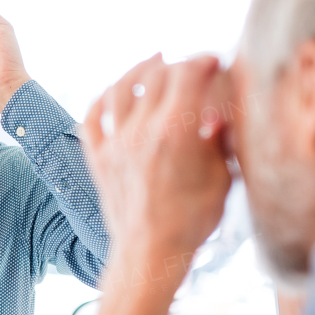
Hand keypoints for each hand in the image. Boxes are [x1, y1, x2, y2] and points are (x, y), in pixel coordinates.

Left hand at [81, 54, 231, 283]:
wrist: (150, 253)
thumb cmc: (192, 221)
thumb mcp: (222, 178)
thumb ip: (220, 141)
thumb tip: (221, 116)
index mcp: (176, 131)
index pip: (188, 74)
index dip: (203, 61)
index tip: (214, 61)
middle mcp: (141, 130)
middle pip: (156, 75)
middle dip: (178, 64)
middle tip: (191, 66)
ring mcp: (115, 143)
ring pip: (120, 88)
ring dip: (139, 70)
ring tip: (154, 61)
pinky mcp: (97, 158)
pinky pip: (93, 116)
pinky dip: (103, 98)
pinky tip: (113, 92)